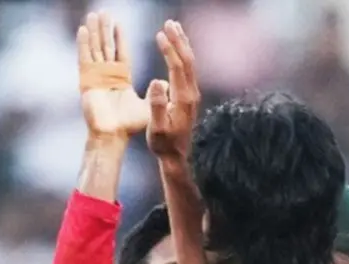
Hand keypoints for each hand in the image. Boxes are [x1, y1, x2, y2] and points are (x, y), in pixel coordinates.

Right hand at [78, 12, 148, 139]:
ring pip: (96, 49)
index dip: (120, 38)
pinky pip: (86, 60)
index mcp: (122, 79)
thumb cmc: (129, 127)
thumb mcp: (147, 109)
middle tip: (103, 12)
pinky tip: (83, 31)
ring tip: (93, 15)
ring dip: (95, 32)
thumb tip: (162, 82)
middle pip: (106, 46)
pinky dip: (84, 45)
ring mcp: (98, 78)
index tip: (117, 23)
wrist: (112, 137)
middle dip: (104, 29)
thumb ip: (155, 95)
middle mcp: (108, 76)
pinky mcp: (88, 82)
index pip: (122, 52)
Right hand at [147, 20, 199, 158]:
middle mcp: (191, 94)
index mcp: (182, 99)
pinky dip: (182, 55)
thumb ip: (156, 105)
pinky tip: (177, 49)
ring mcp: (192, 94)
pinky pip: (188, 70)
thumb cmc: (163, 144)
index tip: (160, 34)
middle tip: (170, 22)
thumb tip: (157, 81)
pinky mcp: (189, 96)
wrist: (177, 156)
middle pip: (187, 60)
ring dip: (182, 44)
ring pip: (190, 63)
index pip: (177, 67)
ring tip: (174, 28)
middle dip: (179, 40)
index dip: (170, 50)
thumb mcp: (156, 128)